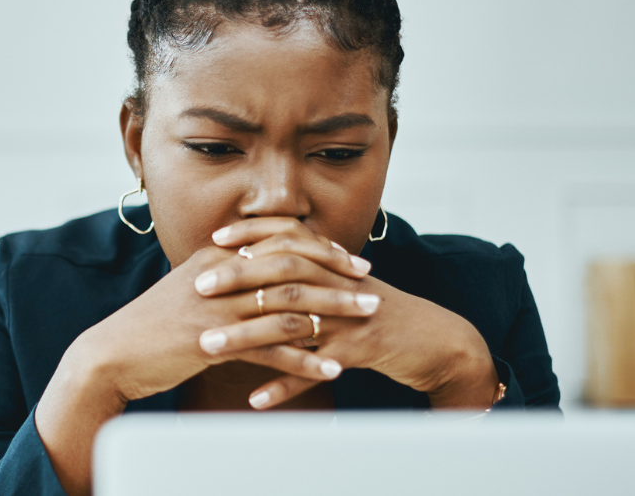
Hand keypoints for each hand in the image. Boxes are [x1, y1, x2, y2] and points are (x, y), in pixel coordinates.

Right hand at [65, 232, 371, 404]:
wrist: (113, 354)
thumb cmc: (152, 325)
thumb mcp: (188, 288)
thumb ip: (223, 277)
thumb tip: (257, 271)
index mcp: (216, 258)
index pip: (278, 241)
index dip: (318, 248)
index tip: (349, 258)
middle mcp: (221, 276)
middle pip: (292, 267)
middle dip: (337, 276)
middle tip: (369, 286)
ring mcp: (218, 309)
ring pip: (289, 305)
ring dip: (334, 313)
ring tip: (366, 321)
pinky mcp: (214, 344)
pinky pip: (271, 350)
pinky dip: (306, 360)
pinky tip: (331, 369)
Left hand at [197, 217, 498, 408]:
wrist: (434, 339)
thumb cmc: (377, 312)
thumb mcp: (343, 284)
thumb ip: (308, 271)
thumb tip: (258, 260)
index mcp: (333, 265)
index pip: (288, 238)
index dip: (252, 236)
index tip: (214, 240)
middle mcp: (339, 285)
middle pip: (284, 273)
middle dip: (239, 278)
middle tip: (199, 288)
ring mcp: (350, 318)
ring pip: (292, 323)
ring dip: (248, 336)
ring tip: (210, 347)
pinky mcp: (360, 352)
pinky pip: (315, 371)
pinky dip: (285, 385)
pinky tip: (256, 398)